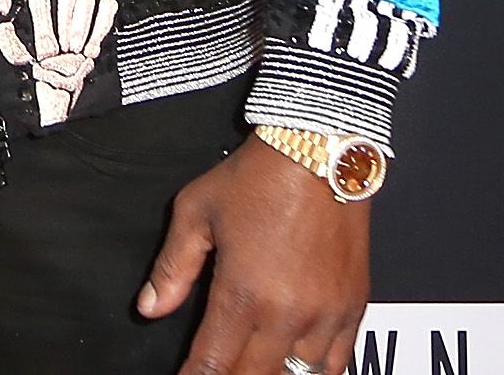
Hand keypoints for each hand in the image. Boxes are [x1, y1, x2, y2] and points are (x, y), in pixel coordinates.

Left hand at [137, 137, 371, 374]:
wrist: (320, 151)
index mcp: (243, 294)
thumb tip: (149, 308)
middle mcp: (289, 315)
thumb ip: (172, 268)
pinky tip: (295, 371)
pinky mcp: (354, 307)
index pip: (213, 363)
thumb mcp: (195, 212)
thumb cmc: (255, 178)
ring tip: (252, 372)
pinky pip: (338, 364)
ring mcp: (327, 316)